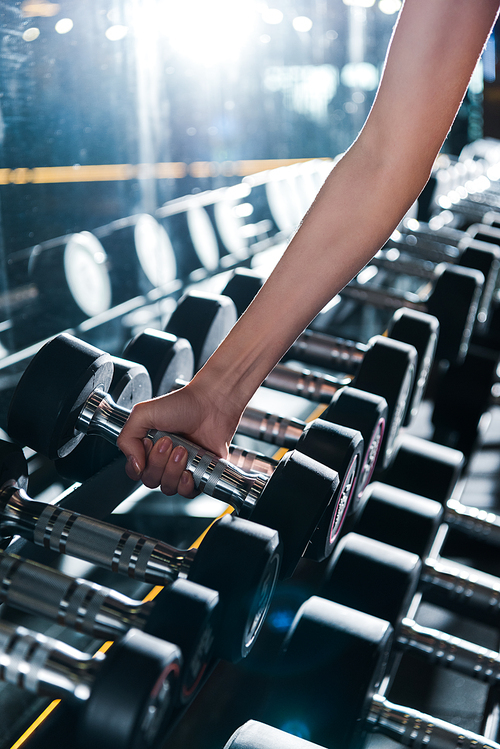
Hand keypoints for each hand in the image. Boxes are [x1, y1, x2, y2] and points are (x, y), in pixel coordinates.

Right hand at [117, 379, 240, 496]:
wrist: (212, 404)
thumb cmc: (183, 404)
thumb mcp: (143, 414)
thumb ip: (126, 439)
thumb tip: (134, 466)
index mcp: (148, 447)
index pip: (135, 470)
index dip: (139, 463)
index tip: (149, 443)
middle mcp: (164, 459)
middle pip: (150, 480)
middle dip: (159, 462)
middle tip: (169, 442)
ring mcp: (181, 467)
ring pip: (168, 488)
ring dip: (173, 470)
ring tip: (183, 450)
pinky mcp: (199, 474)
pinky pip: (187, 493)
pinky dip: (186, 485)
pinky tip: (189, 470)